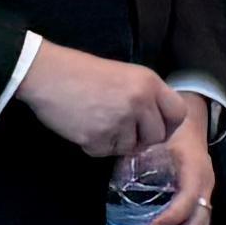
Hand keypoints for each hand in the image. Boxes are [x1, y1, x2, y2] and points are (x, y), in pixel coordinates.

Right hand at [17, 42, 177, 157]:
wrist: (47, 74)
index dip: (168, 124)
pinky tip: (86, 127)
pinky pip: (107, 152)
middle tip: (122, 127)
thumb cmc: (82, 71)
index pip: (178, 114)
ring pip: (132, 148)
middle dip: (142, 137)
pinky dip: (97, 145)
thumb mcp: (125, 74)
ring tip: (99, 122)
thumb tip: (158, 122)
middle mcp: (139, 102)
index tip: (155, 126)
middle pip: (157, 136)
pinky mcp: (98, 138)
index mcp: (149, 82)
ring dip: (118, 142)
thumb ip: (145, 95)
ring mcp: (119, 121)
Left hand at [142, 103, 218, 224]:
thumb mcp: (154, 140)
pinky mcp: (201, 207)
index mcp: (196, 170)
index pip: (190, 199)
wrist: (188, 123)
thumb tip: (112, 182)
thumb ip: (137, 157)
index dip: (173, 216)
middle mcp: (206, 187)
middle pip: (199, 223)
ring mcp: (206, 198)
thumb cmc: (168, 132)